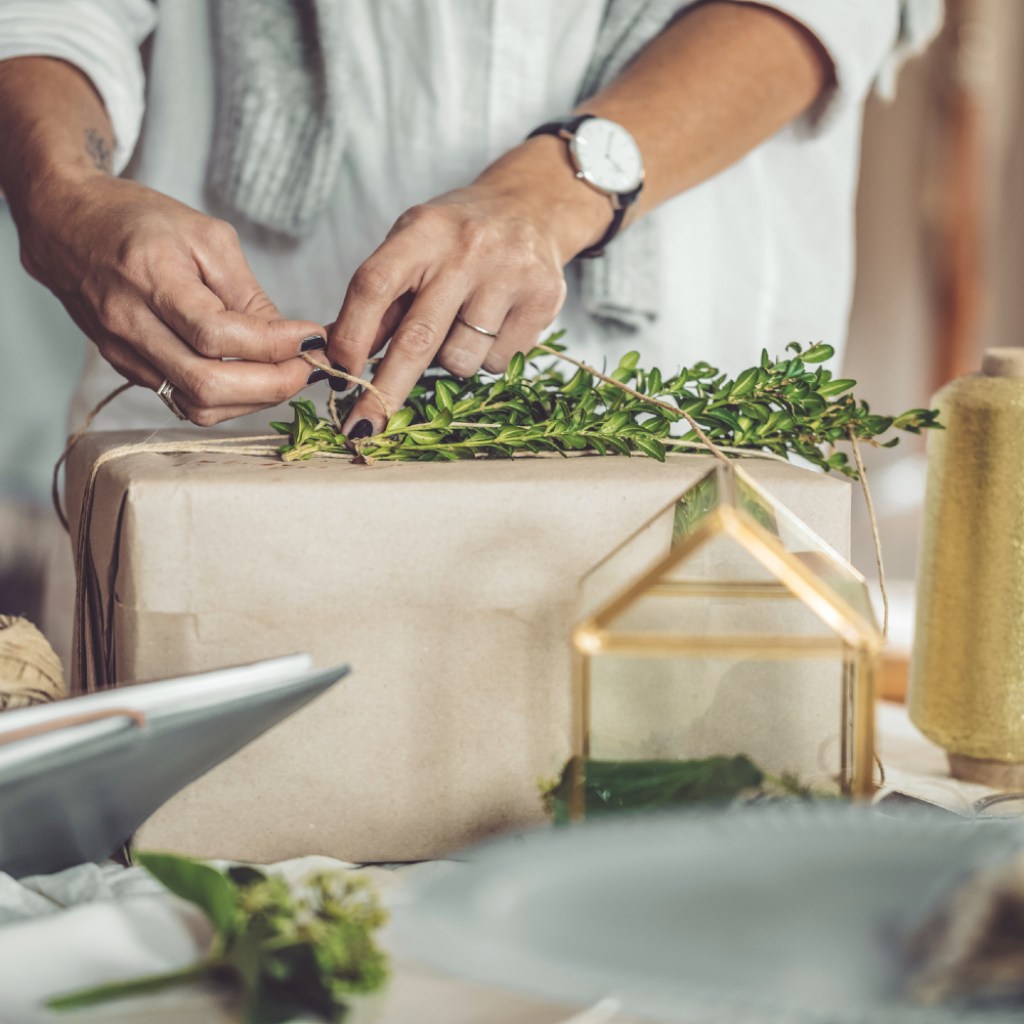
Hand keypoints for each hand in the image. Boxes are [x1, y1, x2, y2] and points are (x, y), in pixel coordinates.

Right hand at [18, 174, 325, 425]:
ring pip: (198, 405)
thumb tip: (289, 341)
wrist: (66, 223)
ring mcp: (124, 353)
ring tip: (285, 374)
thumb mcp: (206, 237)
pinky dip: (229, 398)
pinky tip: (253, 377)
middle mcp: (131, 324)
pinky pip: (185, 402)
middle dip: (272, 385)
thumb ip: (247, 294)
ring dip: (253, 400)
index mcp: (150, 279)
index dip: (274, 345)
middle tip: (307, 368)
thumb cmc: (139, 220)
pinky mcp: (127, 369)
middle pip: (208, 384)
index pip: (218, 334)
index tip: (312, 338)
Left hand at [326, 137, 608, 435]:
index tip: (339, 377)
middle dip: (386, 391)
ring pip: (460, 360)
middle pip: (417, 337)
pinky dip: (487, 358)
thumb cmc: (455, 239)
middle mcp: (467, 250)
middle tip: (364, 428)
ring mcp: (509, 275)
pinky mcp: (543, 301)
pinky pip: (498, 363)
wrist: (530, 209)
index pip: (374, 286)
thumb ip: (380, 300)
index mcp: (423, 231)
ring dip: (449, 364)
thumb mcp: (411, 248)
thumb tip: (337, 360)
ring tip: (461, 329)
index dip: (351, 336)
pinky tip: (493, 326)